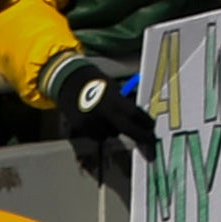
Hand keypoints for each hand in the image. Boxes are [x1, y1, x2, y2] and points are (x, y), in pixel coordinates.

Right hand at [57, 55, 158, 178]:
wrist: (68, 80)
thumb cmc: (95, 82)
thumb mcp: (112, 88)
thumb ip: (124, 102)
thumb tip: (138, 117)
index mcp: (113, 98)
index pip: (134, 114)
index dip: (145, 123)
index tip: (152, 129)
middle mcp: (103, 111)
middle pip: (127, 128)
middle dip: (139, 135)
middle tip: (149, 141)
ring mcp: (91, 121)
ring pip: (111, 134)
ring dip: (114, 130)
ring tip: (107, 118)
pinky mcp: (81, 128)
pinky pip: (97, 136)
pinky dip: (100, 132)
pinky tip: (95, 120)